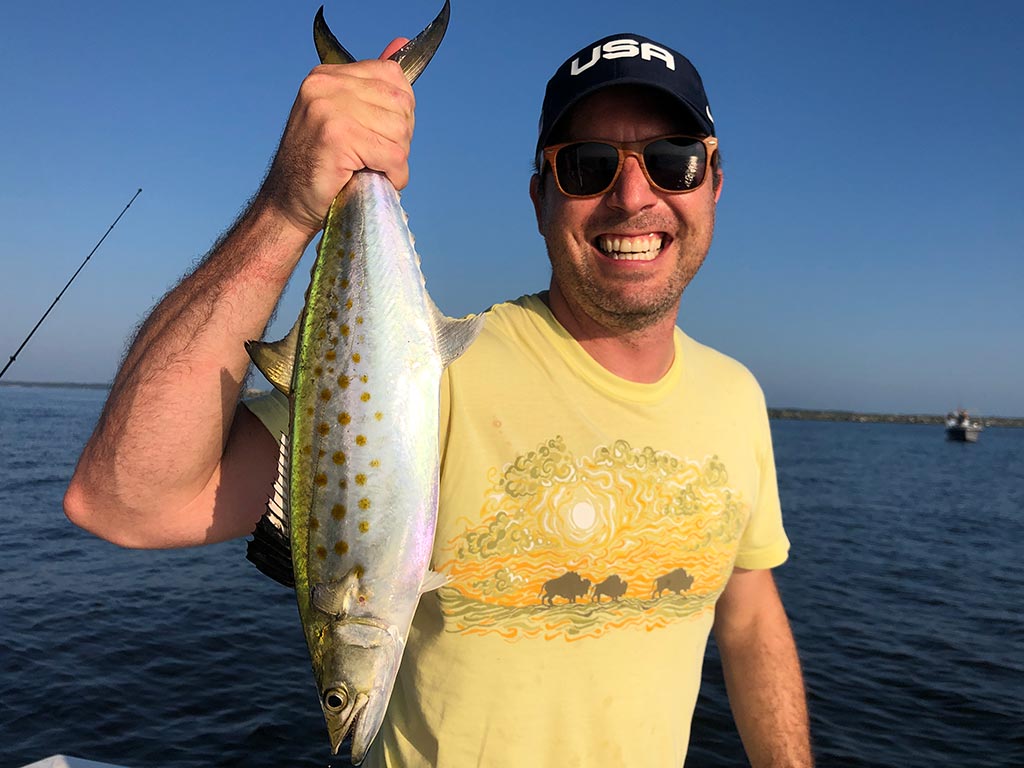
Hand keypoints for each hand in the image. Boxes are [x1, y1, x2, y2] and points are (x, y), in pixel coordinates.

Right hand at [258, 38, 413, 240]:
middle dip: (400, 138)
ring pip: (399, 131)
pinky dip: (393, 175)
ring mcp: (329, 108)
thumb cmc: (320, 166)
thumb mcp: (345, 117)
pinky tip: (377, 180)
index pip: (393, 76)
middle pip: (400, 104)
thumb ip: (373, 84)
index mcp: (329, 75)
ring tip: (373, 169)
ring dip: (397, 159)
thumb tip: (402, 42)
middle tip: (377, 158)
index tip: (383, 134)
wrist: (287, 204)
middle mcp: (326, 85)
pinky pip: (392, 155)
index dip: (400, 111)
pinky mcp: (337, 136)